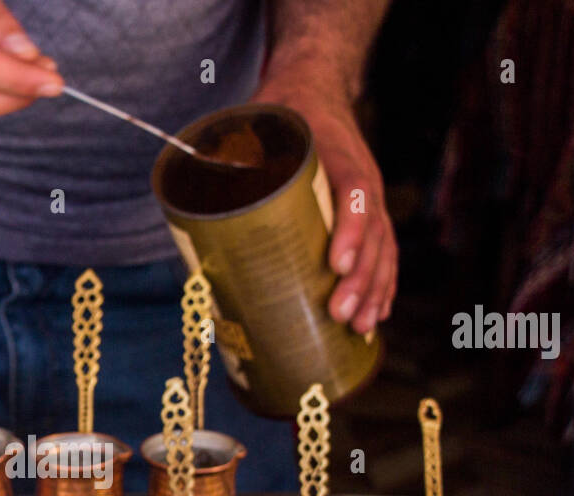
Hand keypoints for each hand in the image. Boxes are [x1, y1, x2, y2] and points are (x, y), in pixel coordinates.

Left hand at [255, 84, 396, 333]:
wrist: (314, 89)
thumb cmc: (281, 113)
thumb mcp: (256, 122)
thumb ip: (230, 153)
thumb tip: (188, 192)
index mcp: (338, 154)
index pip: (355, 193)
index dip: (350, 230)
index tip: (336, 264)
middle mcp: (363, 178)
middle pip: (374, 233)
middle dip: (360, 278)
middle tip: (339, 314)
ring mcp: (371, 199)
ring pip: (384, 249)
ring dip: (374, 291)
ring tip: (360, 328)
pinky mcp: (371, 215)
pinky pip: (385, 253)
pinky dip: (383, 285)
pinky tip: (376, 316)